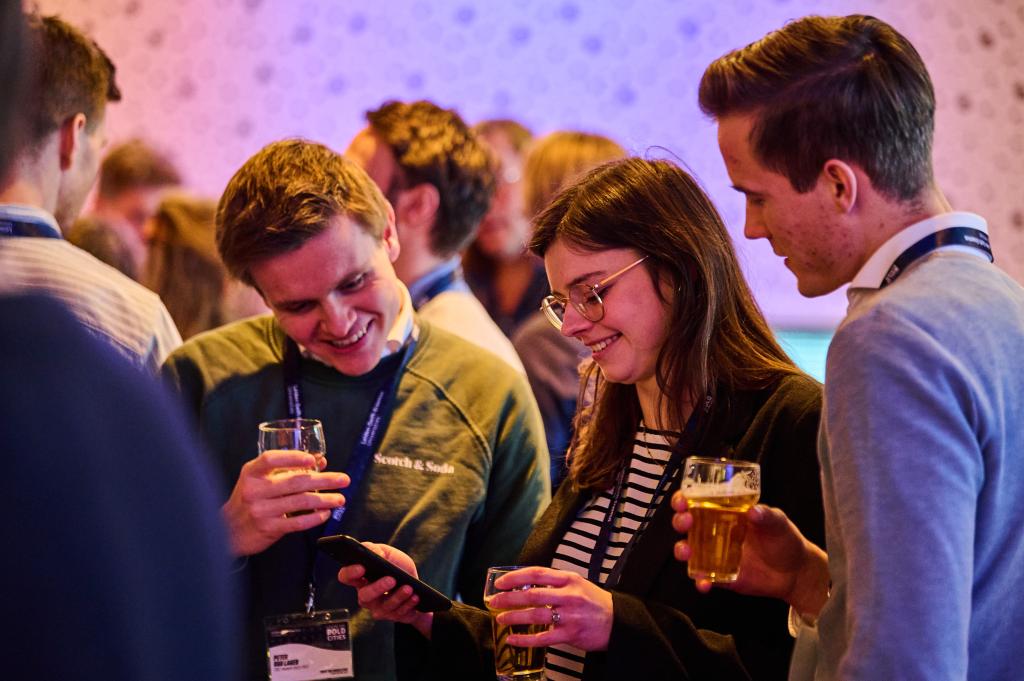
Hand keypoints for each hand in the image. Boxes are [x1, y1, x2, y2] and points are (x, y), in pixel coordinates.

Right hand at [222, 450, 348, 555]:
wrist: (229, 529)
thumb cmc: (249, 499)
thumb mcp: (260, 479)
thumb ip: (287, 469)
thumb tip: (320, 462)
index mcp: (252, 472)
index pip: (271, 459)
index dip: (293, 458)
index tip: (313, 460)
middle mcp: (255, 490)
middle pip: (295, 482)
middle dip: (324, 480)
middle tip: (344, 479)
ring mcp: (261, 510)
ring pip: (300, 502)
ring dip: (325, 499)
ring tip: (340, 498)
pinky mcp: (268, 528)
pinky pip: (297, 522)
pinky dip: (314, 517)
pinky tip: (326, 513)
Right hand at [337, 543, 432, 638]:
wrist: (415, 582)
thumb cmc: (397, 566)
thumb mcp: (389, 553)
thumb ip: (378, 550)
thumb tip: (375, 553)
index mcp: (360, 577)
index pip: (345, 576)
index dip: (350, 573)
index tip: (361, 567)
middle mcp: (366, 595)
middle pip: (364, 596)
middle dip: (377, 588)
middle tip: (391, 579)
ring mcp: (378, 608)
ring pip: (384, 607)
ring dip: (398, 597)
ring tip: (409, 588)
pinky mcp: (392, 616)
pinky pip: (398, 614)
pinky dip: (408, 605)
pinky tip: (415, 597)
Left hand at [487, 567, 612, 651]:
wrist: (618, 622)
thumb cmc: (594, 602)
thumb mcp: (577, 584)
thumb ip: (555, 583)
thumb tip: (526, 584)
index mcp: (569, 579)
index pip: (537, 574)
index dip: (516, 577)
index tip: (500, 582)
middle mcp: (569, 595)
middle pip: (533, 594)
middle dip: (510, 598)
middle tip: (495, 600)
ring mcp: (570, 615)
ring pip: (536, 615)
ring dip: (514, 617)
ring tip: (500, 619)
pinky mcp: (571, 634)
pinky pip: (543, 638)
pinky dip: (525, 639)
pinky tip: (513, 639)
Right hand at [671, 493, 829, 618]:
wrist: (795, 572)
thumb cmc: (785, 540)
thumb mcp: (779, 523)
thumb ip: (768, 516)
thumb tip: (754, 511)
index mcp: (726, 512)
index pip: (698, 500)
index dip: (684, 498)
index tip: (683, 500)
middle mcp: (715, 531)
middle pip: (687, 523)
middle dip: (680, 521)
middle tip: (686, 521)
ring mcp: (715, 554)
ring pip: (688, 550)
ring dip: (682, 550)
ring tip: (687, 552)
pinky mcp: (720, 575)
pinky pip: (703, 577)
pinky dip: (700, 581)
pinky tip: (704, 583)